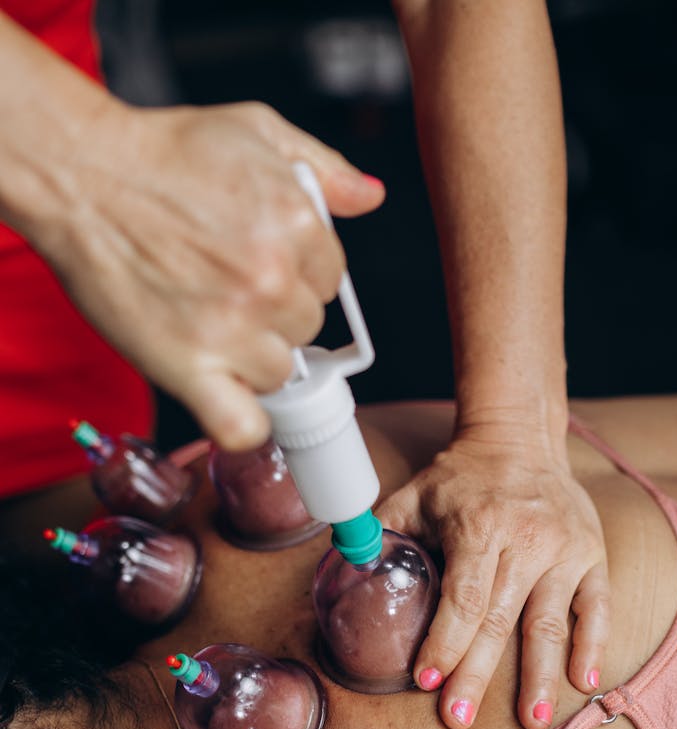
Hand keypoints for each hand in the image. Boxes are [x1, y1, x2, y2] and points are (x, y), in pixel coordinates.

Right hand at [29, 98, 383, 448]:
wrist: (82, 176)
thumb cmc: (162, 154)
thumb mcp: (256, 129)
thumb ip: (324, 169)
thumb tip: (370, 198)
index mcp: (297, 222)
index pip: (330, 280)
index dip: (299, 275)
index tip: (266, 268)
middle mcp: (271, 278)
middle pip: (306, 327)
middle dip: (275, 313)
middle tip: (229, 290)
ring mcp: (231, 328)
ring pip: (279, 372)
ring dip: (253, 358)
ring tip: (213, 326)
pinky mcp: (188, 368)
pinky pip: (242, 426)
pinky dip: (242, 423)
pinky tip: (229, 396)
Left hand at [376, 431, 609, 728]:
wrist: (520, 439)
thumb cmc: (459, 478)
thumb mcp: (413, 496)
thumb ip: (381, 534)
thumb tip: (344, 569)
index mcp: (480, 526)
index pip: (463, 596)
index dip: (445, 640)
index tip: (426, 678)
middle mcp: (527, 540)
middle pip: (500, 619)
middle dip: (478, 673)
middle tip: (460, 717)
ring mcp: (565, 550)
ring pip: (551, 621)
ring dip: (539, 675)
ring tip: (530, 719)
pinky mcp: (592, 555)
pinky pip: (597, 606)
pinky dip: (593, 645)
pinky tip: (583, 682)